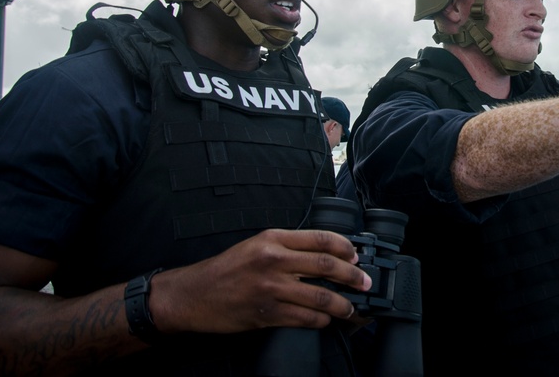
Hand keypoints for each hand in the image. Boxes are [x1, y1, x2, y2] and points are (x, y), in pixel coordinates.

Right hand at [152, 228, 371, 334]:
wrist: (193, 294)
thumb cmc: (226, 270)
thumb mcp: (256, 245)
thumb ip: (287, 246)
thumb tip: (324, 254)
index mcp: (273, 239)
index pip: (320, 238)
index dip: (345, 247)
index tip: (356, 256)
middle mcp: (273, 260)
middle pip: (326, 265)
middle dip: (352, 276)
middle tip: (365, 282)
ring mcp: (270, 288)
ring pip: (319, 297)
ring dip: (341, 304)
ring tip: (350, 308)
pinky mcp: (266, 313)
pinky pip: (303, 318)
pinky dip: (320, 321)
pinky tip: (325, 321)